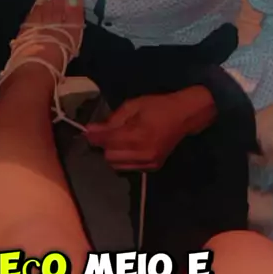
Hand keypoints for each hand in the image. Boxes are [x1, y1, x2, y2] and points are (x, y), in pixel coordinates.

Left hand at [86, 86, 215, 169]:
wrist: (184, 116)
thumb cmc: (158, 106)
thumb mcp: (133, 106)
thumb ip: (112, 120)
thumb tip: (91, 130)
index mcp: (138, 136)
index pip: (107, 142)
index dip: (94, 137)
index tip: (88, 131)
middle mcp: (143, 153)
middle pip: (109, 157)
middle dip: (105, 145)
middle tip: (106, 132)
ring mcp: (148, 163)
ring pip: (117, 165)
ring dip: (113, 153)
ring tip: (119, 139)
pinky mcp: (152, 167)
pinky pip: (128, 167)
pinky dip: (123, 158)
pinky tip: (129, 147)